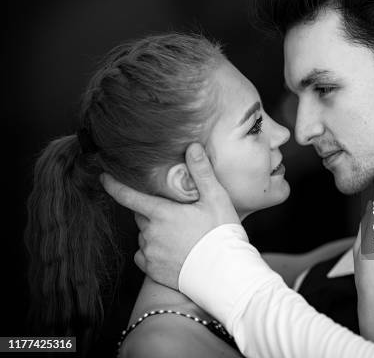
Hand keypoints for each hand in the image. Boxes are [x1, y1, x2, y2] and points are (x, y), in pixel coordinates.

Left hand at [101, 143, 239, 288]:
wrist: (224, 273)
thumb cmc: (221, 234)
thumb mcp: (216, 198)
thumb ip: (201, 172)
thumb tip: (192, 147)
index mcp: (161, 213)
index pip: (129, 196)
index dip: (114, 185)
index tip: (104, 177)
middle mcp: (151, 233)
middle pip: (141, 215)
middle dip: (152, 211)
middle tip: (175, 212)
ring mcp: (151, 253)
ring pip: (144, 236)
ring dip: (154, 231)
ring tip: (179, 234)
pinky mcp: (154, 271)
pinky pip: (144, 256)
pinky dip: (152, 251)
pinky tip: (170, 251)